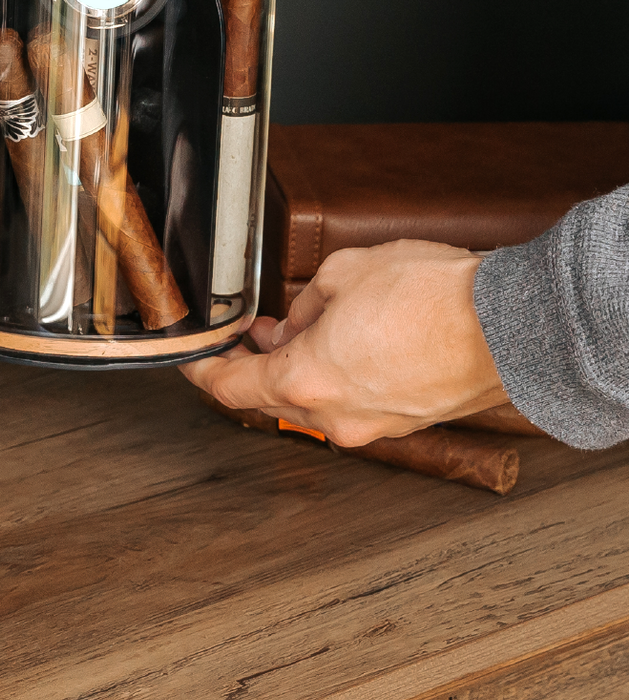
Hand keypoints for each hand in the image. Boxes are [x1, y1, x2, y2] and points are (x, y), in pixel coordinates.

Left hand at [180, 241, 507, 445]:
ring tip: (312, 323)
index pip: (231, 387)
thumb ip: (305, 302)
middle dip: (259, 360)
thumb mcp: (344, 273)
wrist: (508, 328)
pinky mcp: (405, 422)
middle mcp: (334, 415)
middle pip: (273, 394)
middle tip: (254, 329)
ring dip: (304, 366)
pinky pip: (354, 402)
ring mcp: (372, 426)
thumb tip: (294, 322)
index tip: (191, 361)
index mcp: (305, 379)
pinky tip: (353, 341)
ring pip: (316, 399)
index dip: (202, 372)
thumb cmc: (432, 298)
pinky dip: (342, 375)